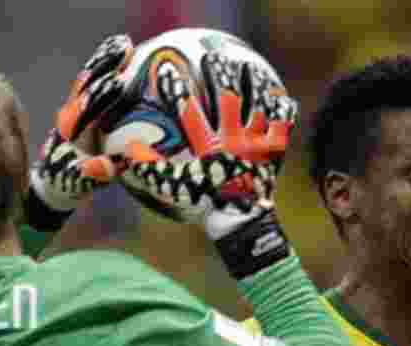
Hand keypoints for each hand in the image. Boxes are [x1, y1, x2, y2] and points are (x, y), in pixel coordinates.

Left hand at [26, 34, 132, 229]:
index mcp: (70, 127)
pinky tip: (121, 51)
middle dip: (105, 68)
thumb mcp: (81, 181)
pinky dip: (105, 67)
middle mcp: (71, 112)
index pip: (85, 105)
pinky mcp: (86, 107)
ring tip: (125, 44)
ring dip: (105, 61)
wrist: (55, 179)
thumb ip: (93, 173)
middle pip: (88, 84)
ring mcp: (78, 107)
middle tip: (126, 52)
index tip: (119, 83)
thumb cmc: (68, 181)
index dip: (101, 94)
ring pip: (90, 78)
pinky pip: (95, 83)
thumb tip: (109, 165)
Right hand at [120, 52, 297, 276]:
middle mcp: (231, 137)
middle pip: (225, 96)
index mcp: (206, 144)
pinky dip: (282, 112)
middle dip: (217, 74)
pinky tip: (283, 98)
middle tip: (211, 58)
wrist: (241, 222)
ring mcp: (254, 142)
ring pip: (255, 104)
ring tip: (247, 67)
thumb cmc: (206, 203)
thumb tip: (127, 151)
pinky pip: (281, 126)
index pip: (187, 110)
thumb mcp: (174, 187)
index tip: (165, 70)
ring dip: (251, 83)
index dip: (175, 89)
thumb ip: (151, 167)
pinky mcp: (272, 151)